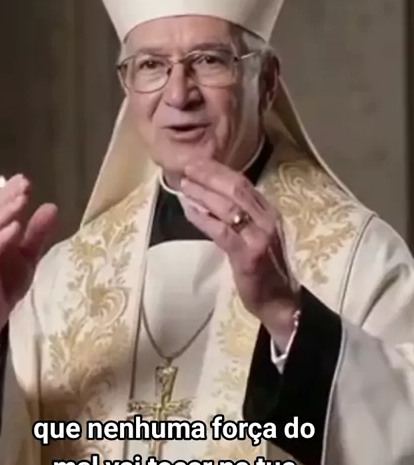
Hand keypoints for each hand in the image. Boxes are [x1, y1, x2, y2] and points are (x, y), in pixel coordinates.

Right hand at [0, 174, 57, 365]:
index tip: (25, 179)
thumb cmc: (5, 283)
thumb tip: (52, 206)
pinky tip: (15, 228)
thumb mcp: (28, 255)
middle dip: (8, 196)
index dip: (10, 191)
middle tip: (24, 183)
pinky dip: (1, 238)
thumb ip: (38, 232)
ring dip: (5, 212)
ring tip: (21, 200)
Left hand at [180, 159, 299, 349]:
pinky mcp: (247, 255)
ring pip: (227, 207)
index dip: (219, 170)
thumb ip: (242, 217)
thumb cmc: (266, 270)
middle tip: (187, 167)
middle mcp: (267, 220)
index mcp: (269, 213)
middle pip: (236, 188)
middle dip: (209, 175)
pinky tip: (188, 210)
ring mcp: (259, 237)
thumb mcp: (257, 237)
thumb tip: (212, 197)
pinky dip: (202, 219)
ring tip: (183, 185)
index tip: (197, 161)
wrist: (280, 303)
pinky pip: (221, 231)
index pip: (243, 183)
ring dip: (202, 194)